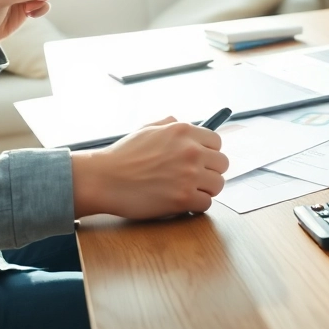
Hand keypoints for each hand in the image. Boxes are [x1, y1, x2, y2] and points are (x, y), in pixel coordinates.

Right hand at [70, 117, 228, 217]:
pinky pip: (206, 203)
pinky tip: (183, 202)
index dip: (209, 153)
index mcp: (182, 131)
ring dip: (205, 189)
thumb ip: (169, 124)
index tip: (202, 161)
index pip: (216, 142)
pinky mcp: (184, 198)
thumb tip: (184, 123)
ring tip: (189, 191)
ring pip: (218, 185)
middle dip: (210, 171)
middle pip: (222, 164)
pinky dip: (196, 205)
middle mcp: (190, 151)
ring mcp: (189, 175)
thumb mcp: (147, 129)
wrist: (105, 179)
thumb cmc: (123, 156)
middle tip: (196, 178)